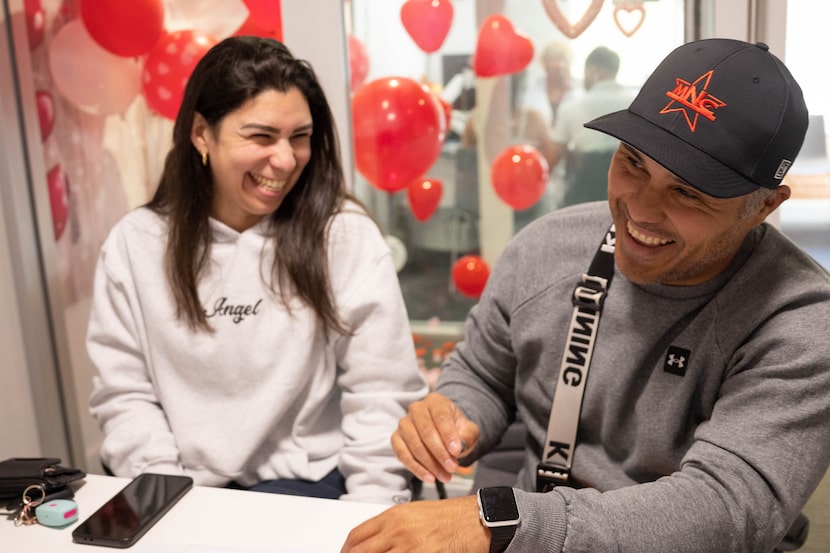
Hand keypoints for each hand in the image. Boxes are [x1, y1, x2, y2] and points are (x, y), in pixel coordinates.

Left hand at [340, 495, 488, 552]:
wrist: (475, 519)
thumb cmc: (448, 516)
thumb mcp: (413, 513)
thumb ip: (390, 526)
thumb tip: (372, 542)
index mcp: (393, 515)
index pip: (356, 535)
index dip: (346, 550)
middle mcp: (397, 530)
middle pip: (360, 552)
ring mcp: (409, 546)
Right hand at [392, 392, 480, 482]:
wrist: (445, 434)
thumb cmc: (457, 430)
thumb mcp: (469, 430)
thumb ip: (468, 436)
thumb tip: (460, 447)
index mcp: (435, 401)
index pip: (440, 416)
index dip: (448, 434)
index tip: (456, 451)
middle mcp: (416, 409)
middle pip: (426, 431)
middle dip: (440, 453)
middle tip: (452, 467)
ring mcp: (404, 423)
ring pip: (414, 445)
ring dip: (430, 464)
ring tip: (445, 476)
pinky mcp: (396, 438)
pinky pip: (402, 454)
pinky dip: (416, 468)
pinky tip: (429, 477)